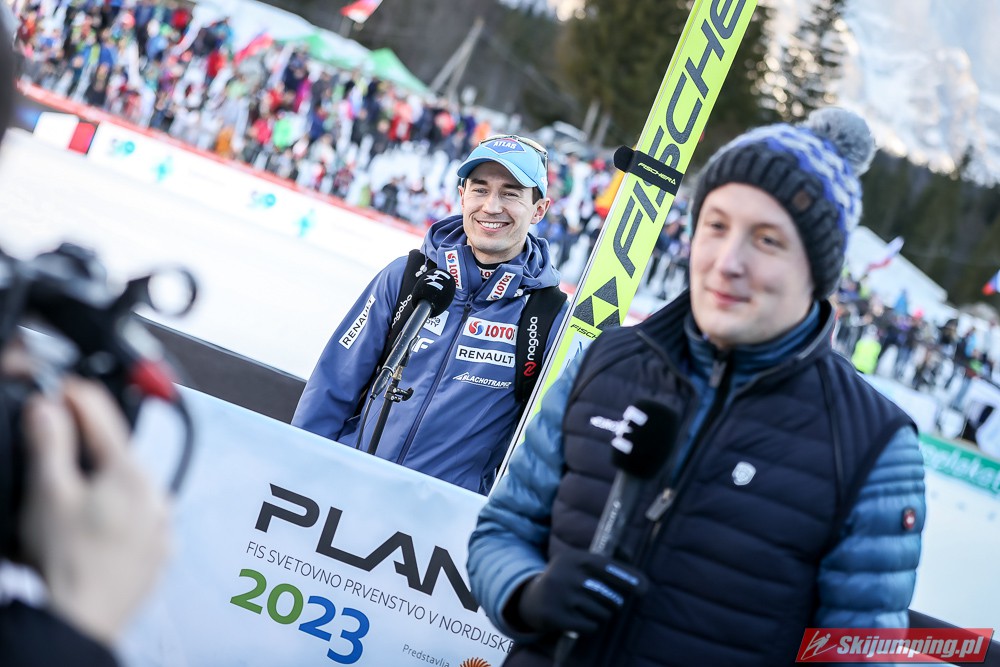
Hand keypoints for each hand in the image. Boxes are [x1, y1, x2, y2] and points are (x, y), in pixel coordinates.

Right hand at [18, 377, 170, 646]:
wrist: (80, 622)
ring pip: (130, 491)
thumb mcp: (48, 493)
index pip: (104, 420)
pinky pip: (137, 522)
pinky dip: (117, 517)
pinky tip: (93, 530)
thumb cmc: (66, 561)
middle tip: (58, 446)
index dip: (78, 398)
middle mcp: (157, 497)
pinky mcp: (157, 555)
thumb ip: (50, 443)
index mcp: (133, 474)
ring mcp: (161, 528)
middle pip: (118, 456)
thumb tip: (49, 408)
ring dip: (105, 485)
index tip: (62, 388)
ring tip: (73, 500)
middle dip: (89, 448)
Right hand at [511, 549, 646, 634]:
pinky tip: (582, 618)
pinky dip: (592, 625)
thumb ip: (605, 558)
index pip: (607, 567)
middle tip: (614, 603)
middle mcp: (567, 575)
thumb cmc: (567, 578)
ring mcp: (560, 597)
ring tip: (593, 609)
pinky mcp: (556, 617)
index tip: (645, 588)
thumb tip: (630, 552)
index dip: (628, 577)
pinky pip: (590, 626)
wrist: (532, 597)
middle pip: (609, 595)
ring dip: (604, 614)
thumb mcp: (579, 561)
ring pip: (602, 613)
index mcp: (574, 558)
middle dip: (616, 603)